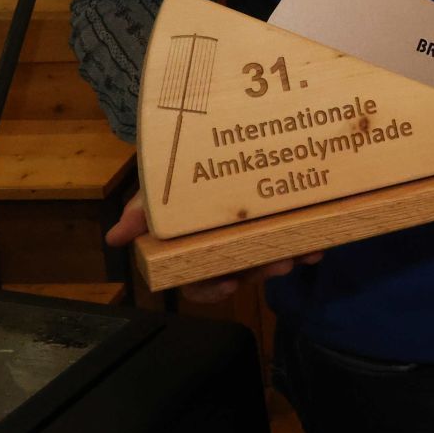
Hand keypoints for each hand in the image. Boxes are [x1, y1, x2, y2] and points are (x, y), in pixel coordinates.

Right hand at [104, 194, 322, 305]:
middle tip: (279, 263)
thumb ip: (143, 211)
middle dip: (261, 271)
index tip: (230, 284)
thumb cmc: (180, 177)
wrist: (212, 143)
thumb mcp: (160, 190)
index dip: (213, 289)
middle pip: (242, 272)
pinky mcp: (280, 222)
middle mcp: (225, 248)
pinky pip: (295, 239)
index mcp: (195, 249)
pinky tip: (320, 245)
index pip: (199, 282)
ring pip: (271, 258)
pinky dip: (308, 244)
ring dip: (289, 257)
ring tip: (305, 251)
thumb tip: (113, 237)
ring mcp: (254, 236)